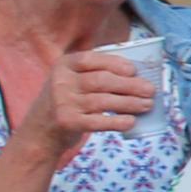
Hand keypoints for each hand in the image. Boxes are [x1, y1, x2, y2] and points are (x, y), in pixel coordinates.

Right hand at [19, 42, 157, 162]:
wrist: (39, 132)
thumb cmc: (66, 102)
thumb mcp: (71, 81)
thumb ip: (94, 73)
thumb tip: (137, 74)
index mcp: (63, 65)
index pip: (91, 59)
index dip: (115, 63)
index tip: (134, 70)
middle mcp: (61, 82)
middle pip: (102, 81)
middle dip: (131, 85)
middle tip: (151, 90)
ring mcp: (62, 103)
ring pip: (104, 101)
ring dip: (130, 103)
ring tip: (147, 105)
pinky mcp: (67, 122)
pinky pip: (98, 121)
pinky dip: (117, 121)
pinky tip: (131, 121)